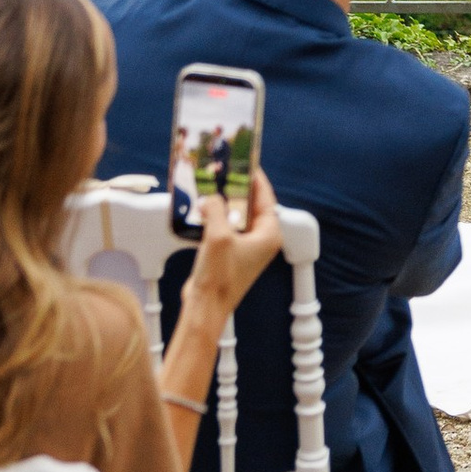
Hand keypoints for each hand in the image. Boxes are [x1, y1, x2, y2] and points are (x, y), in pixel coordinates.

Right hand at [178, 165, 285, 324]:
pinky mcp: (229, 254)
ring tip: (210, 187)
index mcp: (269, 235)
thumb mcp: (218, 236)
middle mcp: (260, 241)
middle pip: (251, 206)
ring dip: (223, 204)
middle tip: (224, 173)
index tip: (246, 164)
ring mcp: (245, 248)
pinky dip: (214, 218)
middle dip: (237, 190)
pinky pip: (224, 228)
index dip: (256, 180)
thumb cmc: (218, 279)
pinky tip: (201, 209)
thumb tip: (211, 198)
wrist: (204, 307)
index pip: (266, 199)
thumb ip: (216, 209)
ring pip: (236, 217)